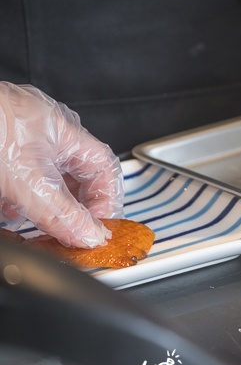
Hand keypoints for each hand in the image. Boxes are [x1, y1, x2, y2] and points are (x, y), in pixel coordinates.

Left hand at [0, 83, 123, 247]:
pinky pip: (15, 174)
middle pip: (73, 175)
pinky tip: (6, 211)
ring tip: (35, 225)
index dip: (106, 200)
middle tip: (68, 231)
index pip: (104, 168)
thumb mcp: (30, 182)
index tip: (96, 227)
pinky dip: (16, 196)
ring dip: (42, 204)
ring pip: (42, 176)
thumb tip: (89, 235)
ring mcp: (16, 136)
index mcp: (65, 129)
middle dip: (71, 206)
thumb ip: (63, 213)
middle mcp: (44, 129)